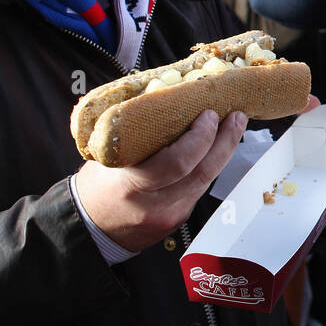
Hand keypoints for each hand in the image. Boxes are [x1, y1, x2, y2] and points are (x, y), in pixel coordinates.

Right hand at [74, 109, 248, 252]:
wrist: (91, 228)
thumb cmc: (97, 185)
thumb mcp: (109, 156)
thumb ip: (138, 134)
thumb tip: (167, 96)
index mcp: (129, 185)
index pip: (176, 162)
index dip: (199, 138)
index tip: (208, 115)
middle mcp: (153, 205)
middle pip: (201, 172)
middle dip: (224, 141)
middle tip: (235, 116)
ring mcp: (169, 215)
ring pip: (206, 181)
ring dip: (224, 152)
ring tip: (233, 127)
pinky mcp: (179, 219)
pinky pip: (200, 189)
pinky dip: (210, 166)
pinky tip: (217, 148)